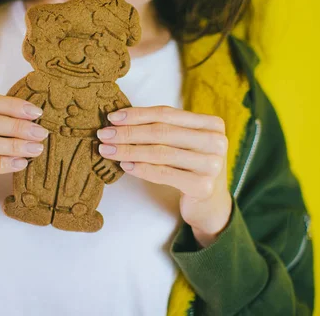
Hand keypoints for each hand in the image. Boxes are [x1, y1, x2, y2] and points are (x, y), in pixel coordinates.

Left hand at [96, 106, 231, 247]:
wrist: (211, 205)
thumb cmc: (191, 168)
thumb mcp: (184, 143)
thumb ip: (163, 128)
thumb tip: (119, 120)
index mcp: (212, 124)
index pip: (167, 114)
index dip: (137, 115)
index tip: (112, 117)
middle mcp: (216, 141)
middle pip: (162, 132)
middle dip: (128, 132)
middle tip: (103, 134)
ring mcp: (212, 164)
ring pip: (160, 152)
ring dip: (129, 150)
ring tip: (107, 150)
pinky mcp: (203, 186)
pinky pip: (164, 174)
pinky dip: (141, 169)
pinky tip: (125, 165)